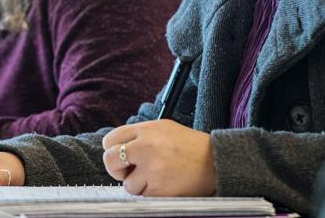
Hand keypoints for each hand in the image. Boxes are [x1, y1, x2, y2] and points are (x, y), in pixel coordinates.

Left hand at [101, 120, 215, 196]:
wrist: (214, 161)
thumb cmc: (189, 145)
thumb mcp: (163, 128)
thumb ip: (139, 135)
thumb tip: (117, 146)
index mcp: (146, 129)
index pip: (110, 140)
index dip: (112, 150)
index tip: (121, 156)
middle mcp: (145, 147)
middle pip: (109, 160)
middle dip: (116, 169)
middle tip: (129, 171)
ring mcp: (152, 168)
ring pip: (126, 184)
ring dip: (138, 184)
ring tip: (156, 177)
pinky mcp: (159, 189)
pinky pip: (142, 196)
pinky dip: (150, 193)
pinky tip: (163, 184)